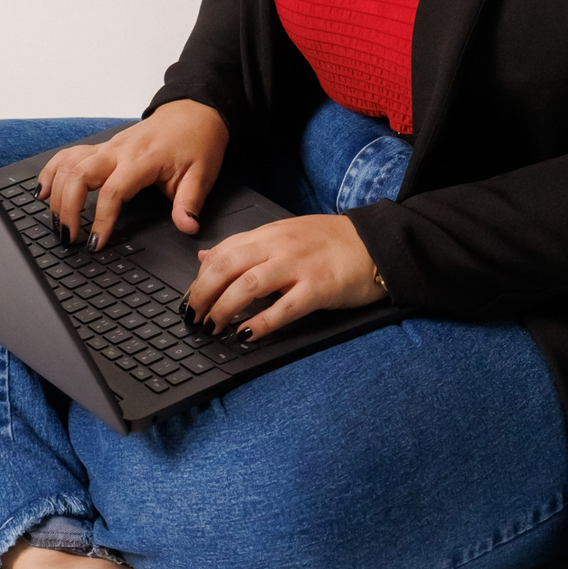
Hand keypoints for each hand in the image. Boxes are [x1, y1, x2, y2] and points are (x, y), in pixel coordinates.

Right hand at [37, 100, 227, 248]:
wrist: (194, 111)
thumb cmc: (197, 141)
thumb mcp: (202, 174)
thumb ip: (190, 203)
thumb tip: (187, 227)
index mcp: (143, 159)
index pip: (113, 191)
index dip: (101, 219)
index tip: (96, 242)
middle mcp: (119, 151)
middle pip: (79, 175)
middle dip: (67, 208)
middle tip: (68, 236)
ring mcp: (108, 146)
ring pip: (68, 164)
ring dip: (56, 192)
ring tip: (53, 220)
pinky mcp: (102, 146)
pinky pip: (69, 155)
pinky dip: (52, 171)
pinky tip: (43, 190)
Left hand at [183, 213, 386, 342]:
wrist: (377, 243)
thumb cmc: (332, 242)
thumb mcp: (284, 234)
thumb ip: (246, 246)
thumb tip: (206, 256)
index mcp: (270, 233)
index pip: (223, 252)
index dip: (200, 278)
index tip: (191, 300)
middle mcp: (279, 246)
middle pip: (227, 267)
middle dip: (204, 295)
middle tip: (194, 317)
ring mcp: (299, 267)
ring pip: (248, 286)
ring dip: (224, 309)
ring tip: (214, 328)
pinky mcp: (319, 288)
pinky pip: (283, 308)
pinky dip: (261, 323)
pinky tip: (247, 335)